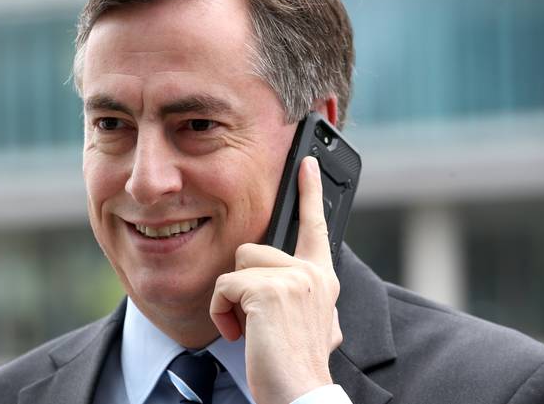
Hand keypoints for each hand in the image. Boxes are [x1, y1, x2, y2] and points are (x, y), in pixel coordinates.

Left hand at [209, 156, 342, 403]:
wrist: (300, 394)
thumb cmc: (296, 363)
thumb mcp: (310, 322)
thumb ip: (301, 294)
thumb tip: (286, 289)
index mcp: (322, 279)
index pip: (315, 226)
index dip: (310, 191)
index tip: (307, 163)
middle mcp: (312, 273)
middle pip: (253, 250)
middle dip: (243, 286)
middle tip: (258, 323)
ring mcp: (293, 278)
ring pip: (237, 266)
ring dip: (233, 300)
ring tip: (252, 329)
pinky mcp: (268, 289)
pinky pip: (224, 285)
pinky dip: (222, 312)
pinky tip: (240, 334)